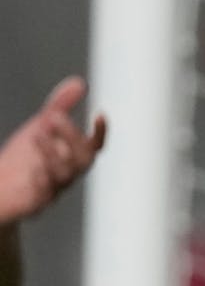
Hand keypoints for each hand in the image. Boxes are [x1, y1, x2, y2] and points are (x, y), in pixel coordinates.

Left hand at [0, 76, 106, 223]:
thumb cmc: (22, 160)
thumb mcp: (40, 128)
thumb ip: (60, 106)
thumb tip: (79, 83)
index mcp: (73, 156)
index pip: (95, 146)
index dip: (100, 132)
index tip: (99, 114)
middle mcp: (68, 173)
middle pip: (83, 159)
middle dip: (72, 137)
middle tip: (53, 117)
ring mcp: (52, 189)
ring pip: (64, 175)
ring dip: (52, 153)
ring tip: (37, 133)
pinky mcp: (33, 203)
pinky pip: (43, 194)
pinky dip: (40, 179)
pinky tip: (31, 166)